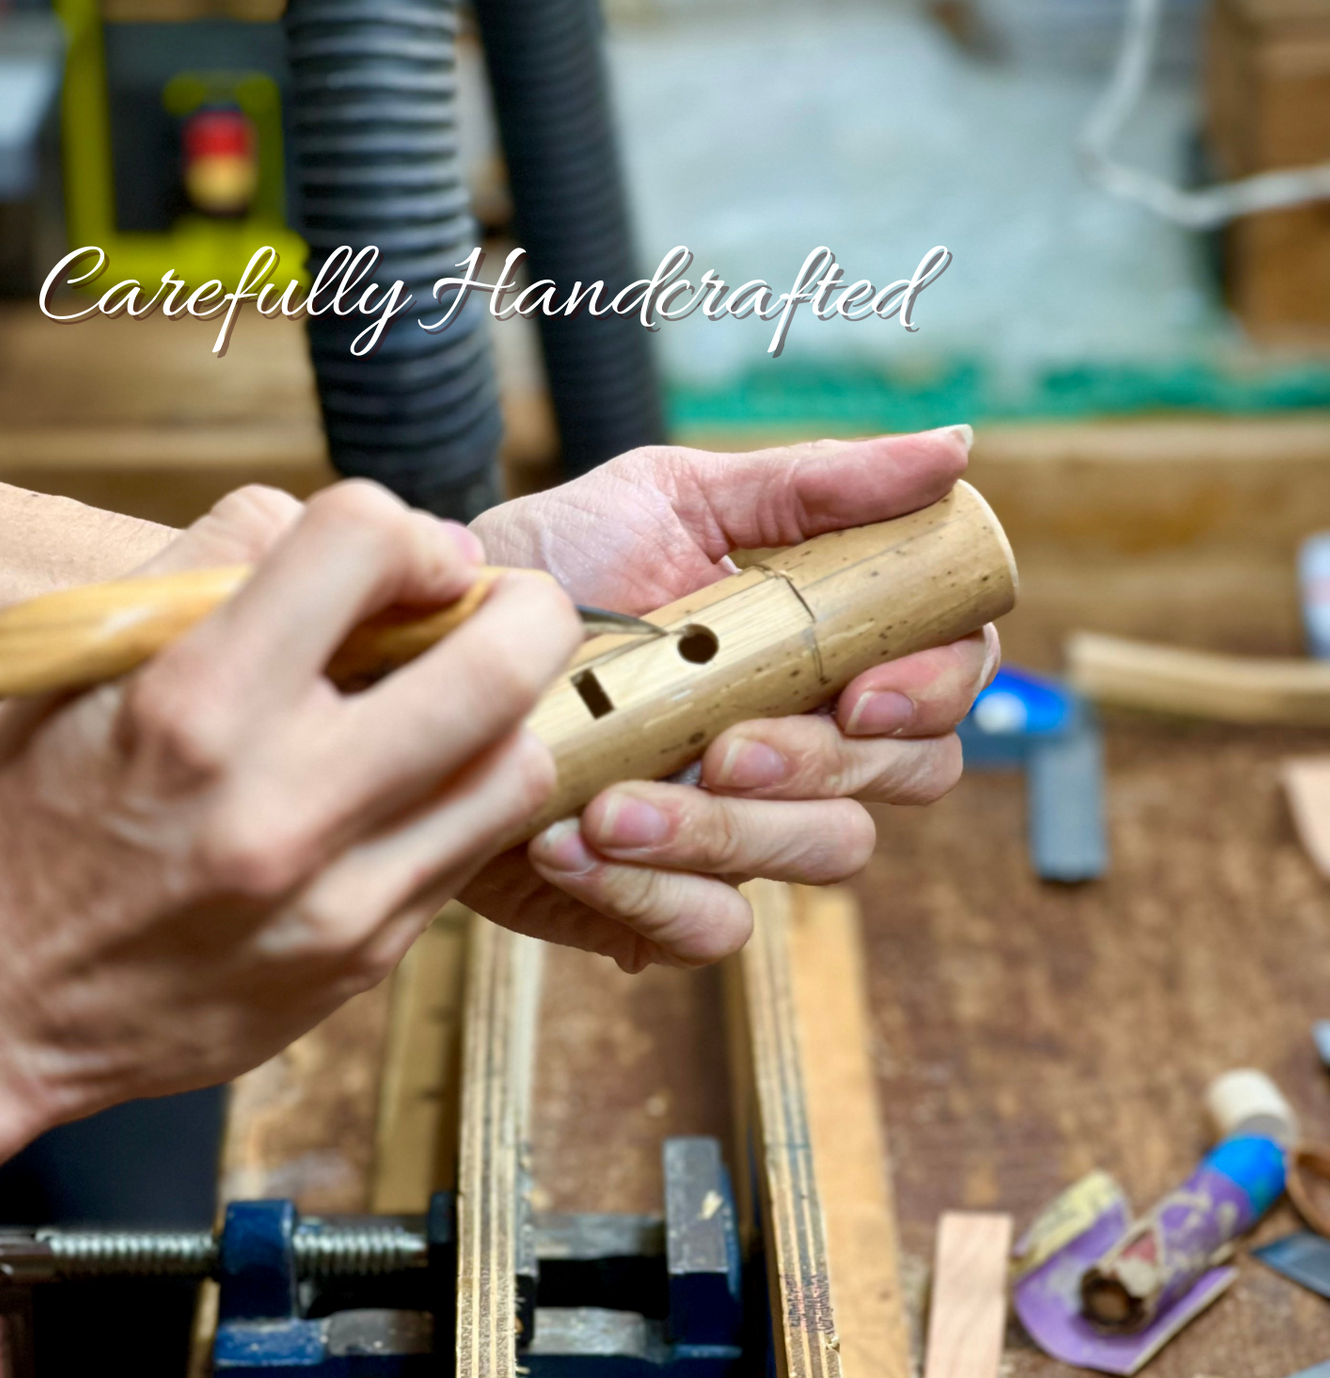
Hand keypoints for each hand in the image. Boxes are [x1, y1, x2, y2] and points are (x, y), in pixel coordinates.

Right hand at [0, 481, 579, 1212]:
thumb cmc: (27, 821)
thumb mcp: (84, 661)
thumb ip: (224, 564)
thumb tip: (378, 540)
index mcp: (194, 703)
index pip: (365, 542)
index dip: (407, 528)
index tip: (404, 559)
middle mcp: (279, 804)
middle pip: (499, 665)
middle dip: (524, 611)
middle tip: (498, 608)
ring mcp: (335, 899)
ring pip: (518, 770)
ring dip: (506, 718)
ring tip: (453, 708)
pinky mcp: (362, 960)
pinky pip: (470, 853)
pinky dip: (462, 801)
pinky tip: (408, 787)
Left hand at [462, 428, 997, 968]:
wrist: (419, 647)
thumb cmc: (551, 565)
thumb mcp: (669, 498)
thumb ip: (814, 485)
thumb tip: (957, 448)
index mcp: (823, 649)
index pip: (943, 681)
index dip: (929, 692)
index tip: (859, 692)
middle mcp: (800, 742)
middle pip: (899, 779)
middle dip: (815, 765)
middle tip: (721, 746)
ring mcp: (738, 827)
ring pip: (819, 855)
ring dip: (721, 832)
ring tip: (609, 804)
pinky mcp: (664, 902)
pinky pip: (711, 929)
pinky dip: (648, 897)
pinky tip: (568, 847)